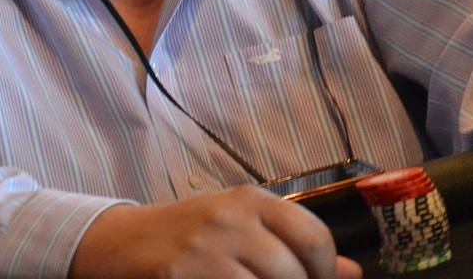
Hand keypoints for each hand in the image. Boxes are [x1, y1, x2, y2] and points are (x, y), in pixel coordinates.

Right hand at [70, 185, 362, 278]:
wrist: (120, 244)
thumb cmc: (191, 238)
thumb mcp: (242, 229)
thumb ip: (295, 246)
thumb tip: (352, 274)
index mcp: (252, 201)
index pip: (313, 236)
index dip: (324, 272)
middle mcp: (230, 218)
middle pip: (291, 273)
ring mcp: (204, 249)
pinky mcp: (180, 276)